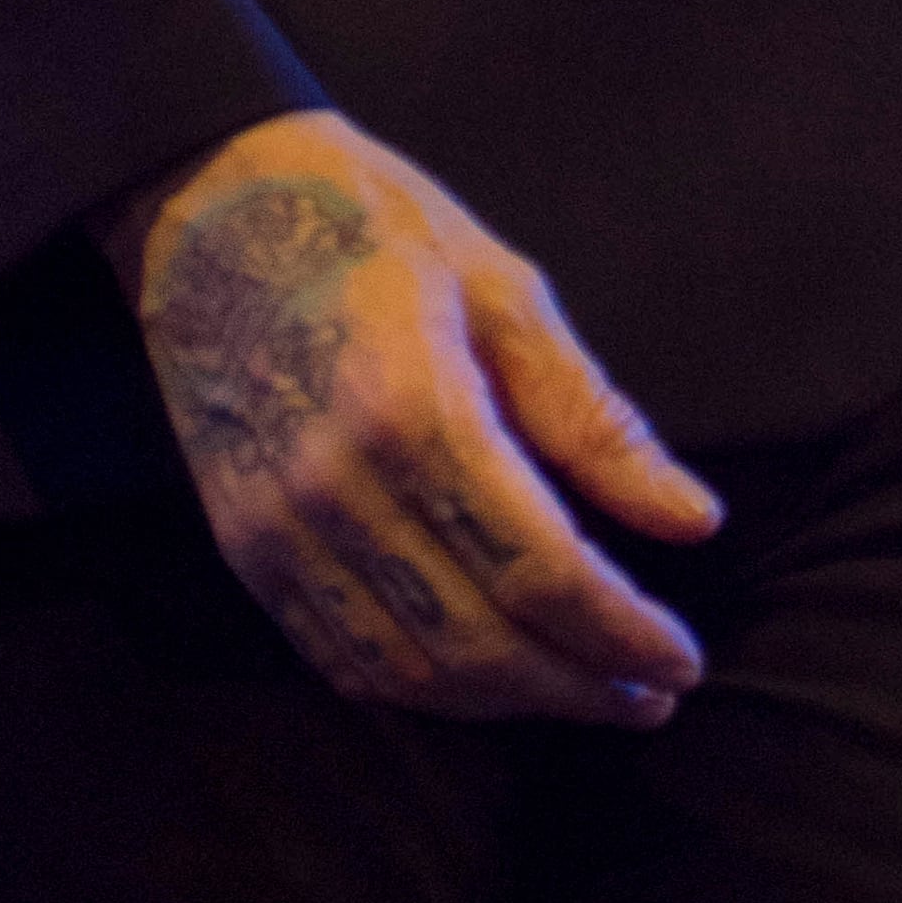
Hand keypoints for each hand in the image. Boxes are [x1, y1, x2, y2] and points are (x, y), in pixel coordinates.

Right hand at [103, 107, 723, 727]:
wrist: (207, 198)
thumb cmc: (369, 221)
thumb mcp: (502, 288)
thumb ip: (593, 416)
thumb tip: (694, 520)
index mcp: (414, 409)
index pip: (540, 572)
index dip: (622, 634)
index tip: (680, 659)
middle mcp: (337, 487)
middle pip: (479, 643)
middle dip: (580, 687)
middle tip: (651, 694)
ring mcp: (277, 526)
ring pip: (410, 671)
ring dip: (508, 704)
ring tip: (584, 691)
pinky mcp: (242, 544)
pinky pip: (339, 658)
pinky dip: (423, 690)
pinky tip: (482, 678)